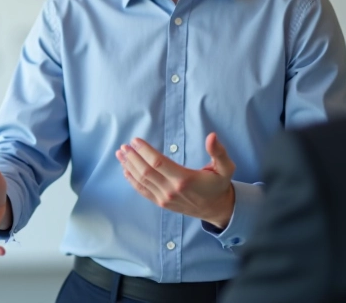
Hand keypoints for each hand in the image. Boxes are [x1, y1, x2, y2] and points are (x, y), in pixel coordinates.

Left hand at [116, 132, 235, 228]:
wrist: (217, 208)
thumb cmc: (219, 185)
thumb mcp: (225, 168)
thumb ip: (219, 152)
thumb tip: (212, 136)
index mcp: (185, 179)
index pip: (158, 163)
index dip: (145, 151)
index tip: (135, 140)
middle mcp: (172, 190)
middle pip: (146, 172)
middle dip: (132, 157)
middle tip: (124, 146)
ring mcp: (165, 198)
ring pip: (142, 181)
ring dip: (129, 166)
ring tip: (120, 154)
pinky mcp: (162, 203)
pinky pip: (143, 191)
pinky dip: (132, 180)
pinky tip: (125, 170)